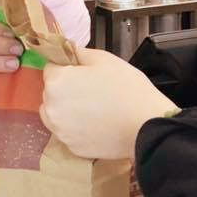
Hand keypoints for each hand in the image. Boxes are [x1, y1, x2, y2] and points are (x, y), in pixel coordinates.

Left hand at [39, 48, 178, 159]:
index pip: (50, 68)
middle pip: (51, 92)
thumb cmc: (127, 89)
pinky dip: (77, 128)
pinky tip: (96, 123)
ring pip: (55, 114)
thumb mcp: (104, 59)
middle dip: (66, 88)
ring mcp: (60, 130)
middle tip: (92, 89)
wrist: (146, 126)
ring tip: (93, 108)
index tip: (82, 71)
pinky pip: (68, 132)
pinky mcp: (72, 147)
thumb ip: (79, 52)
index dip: (66, 67)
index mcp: (57, 82)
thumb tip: (67, 49)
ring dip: (66, 109)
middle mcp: (51, 107)